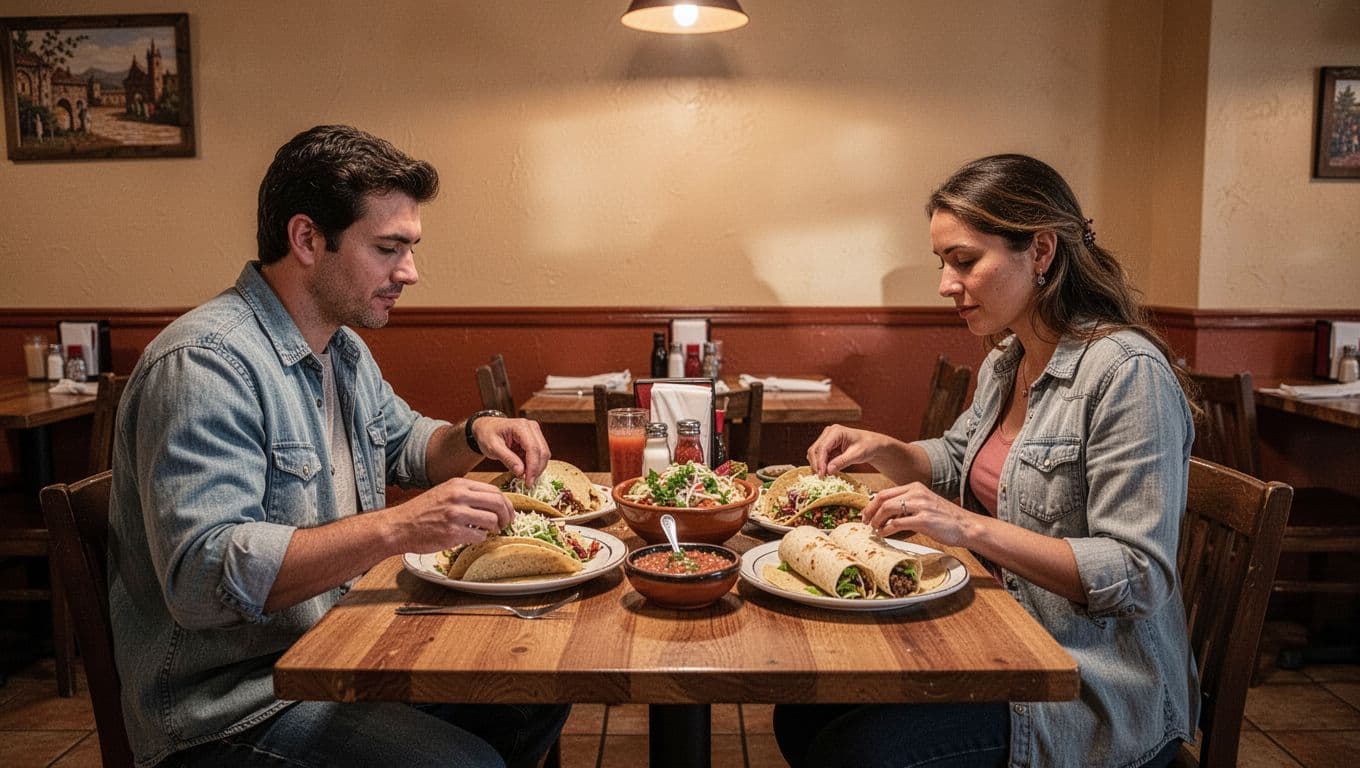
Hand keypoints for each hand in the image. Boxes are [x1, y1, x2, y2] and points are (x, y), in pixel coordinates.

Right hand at [396, 477, 514, 550]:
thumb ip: (467, 494)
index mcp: (459, 485)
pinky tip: (471, 538)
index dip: (506, 503)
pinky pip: (479, 536)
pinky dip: (479, 539)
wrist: (399, 526)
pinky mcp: (452, 532)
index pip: (494, 490)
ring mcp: (456, 514)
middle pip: (497, 503)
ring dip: (493, 529)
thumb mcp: (445, 492)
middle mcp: (458, 497)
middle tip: (505, 524)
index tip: (508, 512)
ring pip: (491, 520)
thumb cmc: (422, 511)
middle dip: (506, 516)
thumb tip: (493, 502)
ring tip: (487, 532)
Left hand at [472, 416, 550, 483]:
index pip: (533, 448)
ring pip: (544, 454)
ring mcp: (535, 432)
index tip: (529, 482)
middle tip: (528, 483)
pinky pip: (539, 455)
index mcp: (520, 426)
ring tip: (525, 477)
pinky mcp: (535, 439)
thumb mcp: (493, 448)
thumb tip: (521, 472)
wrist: (486, 427)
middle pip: (542, 451)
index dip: (533, 467)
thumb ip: (508, 459)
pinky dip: (534, 465)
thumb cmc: (487, 435)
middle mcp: (531, 427)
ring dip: (537, 468)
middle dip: (537, 470)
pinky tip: (525, 471)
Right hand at [807, 424, 887, 475]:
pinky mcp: (827, 445)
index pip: (823, 447)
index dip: (820, 462)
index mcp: (836, 431)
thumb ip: (842, 462)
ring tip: (824, 475)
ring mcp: (827, 438)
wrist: (872, 444)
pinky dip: (821, 464)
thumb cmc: (867, 446)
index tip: (821, 474)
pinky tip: (826, 471)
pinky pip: (820, 455)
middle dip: (816, 464)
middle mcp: (829, 432)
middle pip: (815, 449)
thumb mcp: (856, 455)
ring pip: (815, 452)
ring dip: (817, 464)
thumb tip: (828, 471)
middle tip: (821, 477)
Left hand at [862, 482, 975, 546]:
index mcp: (915, 487)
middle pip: (883, 498)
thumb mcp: (924, 503)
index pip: (885, 492)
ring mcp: (920, 506)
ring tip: (874, 529)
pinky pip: (898, 523)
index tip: (866, 513)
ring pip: (888, 508)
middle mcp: (917, 493)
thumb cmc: (945, 518)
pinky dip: (887, 529)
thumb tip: (885, 514)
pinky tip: (884, 534)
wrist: (966, 525)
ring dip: (877, 520)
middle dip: (870, 511)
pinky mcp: (924, 520)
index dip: (871, 503)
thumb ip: (907, 504)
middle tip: (865, 522)